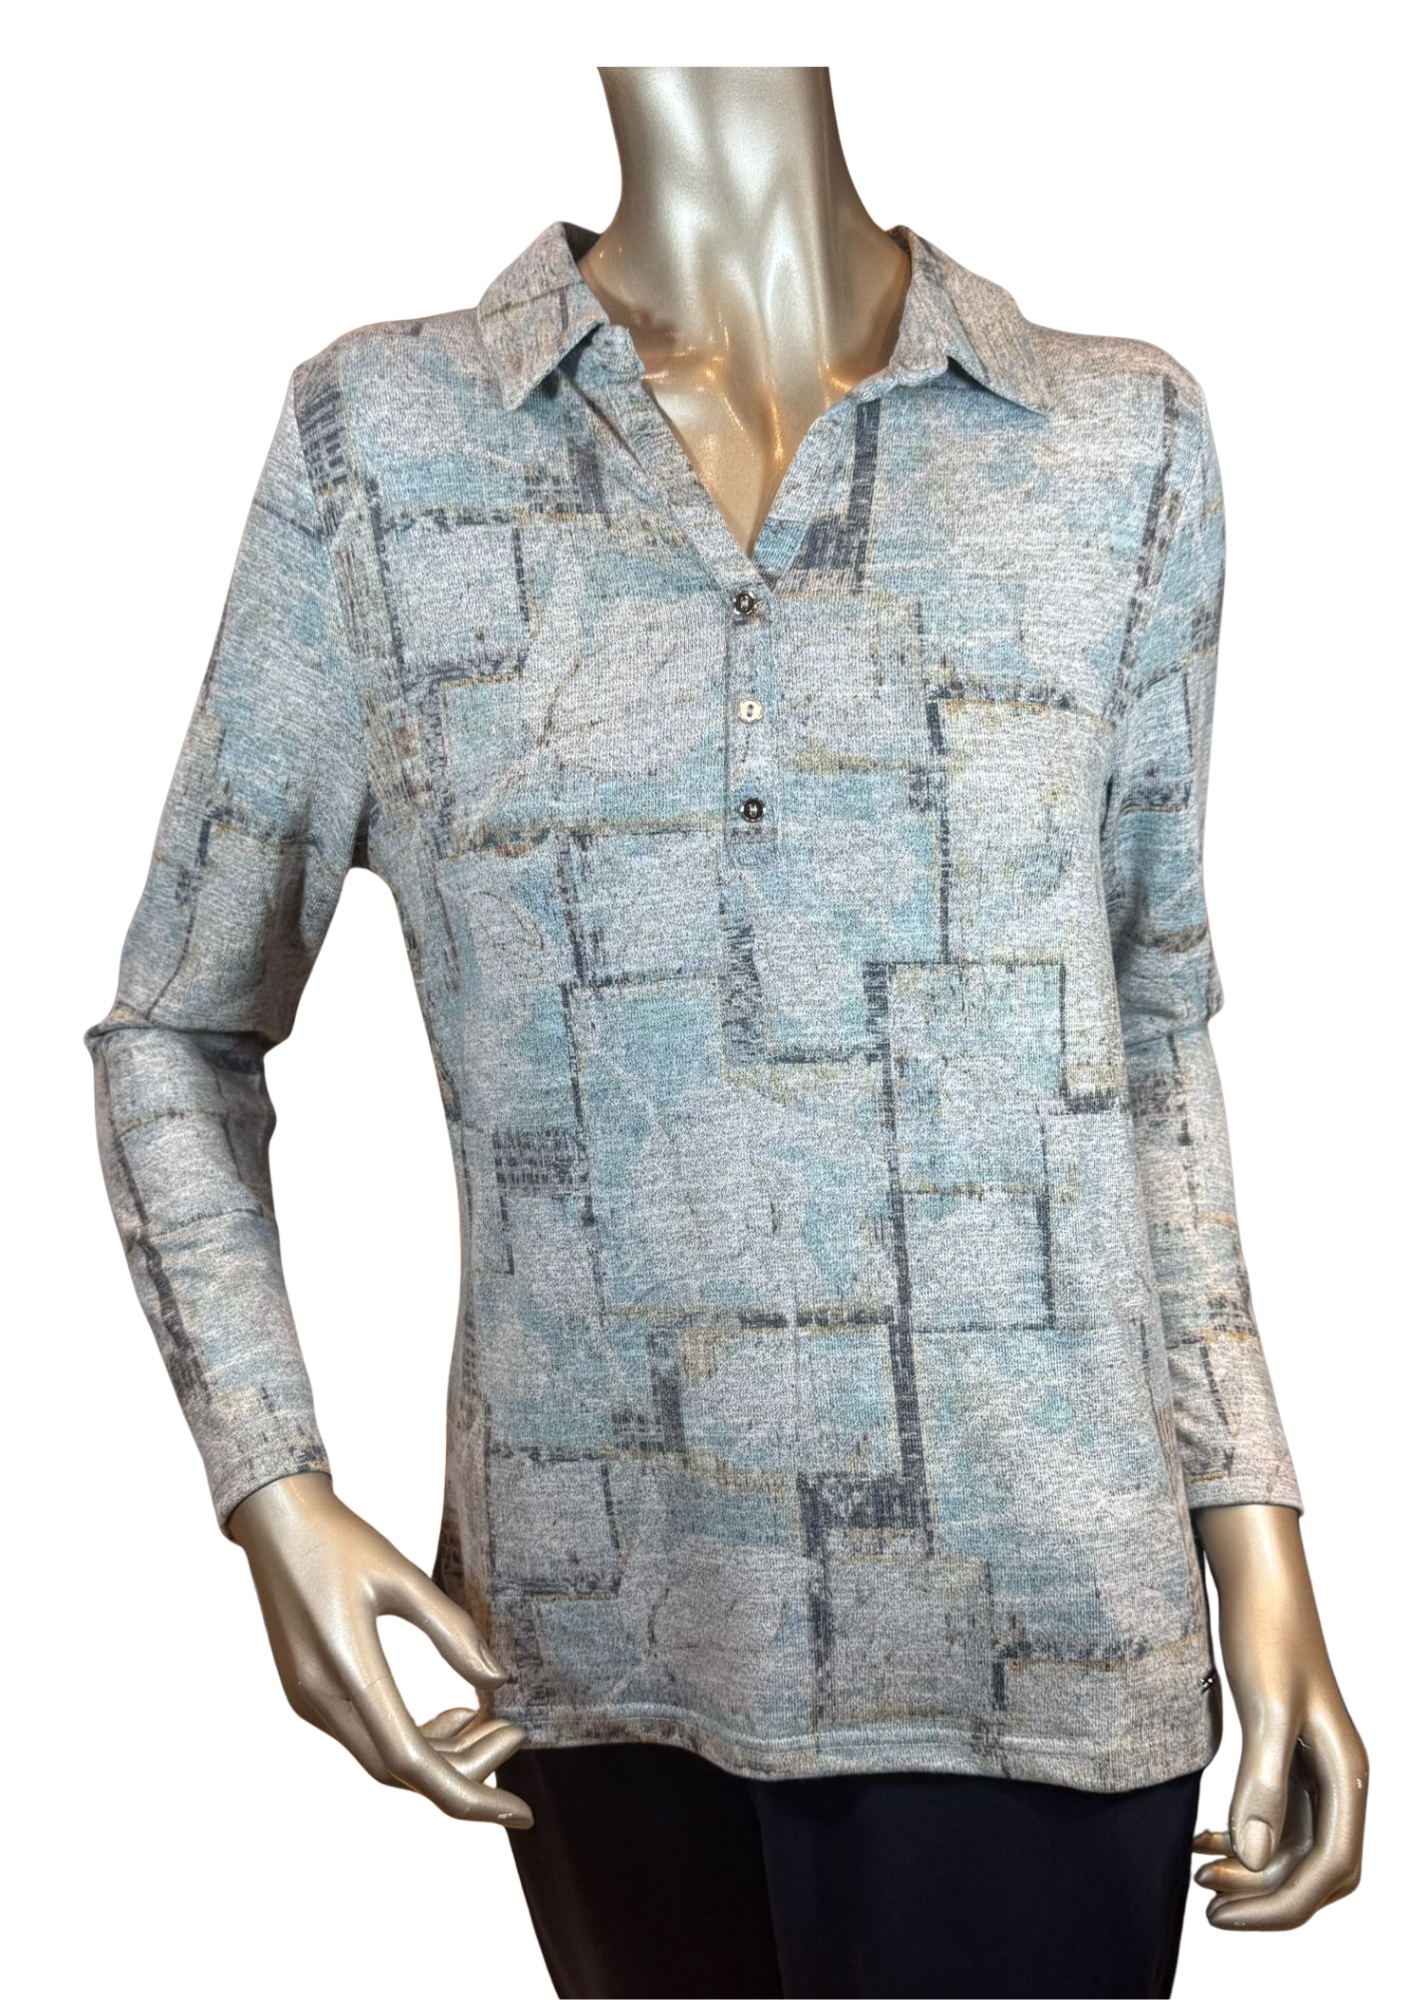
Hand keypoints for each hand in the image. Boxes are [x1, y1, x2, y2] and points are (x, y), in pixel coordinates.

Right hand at [227, 1471, 532, 1826]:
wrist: (275, 1519)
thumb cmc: (341, 1539)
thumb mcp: (403, 1575)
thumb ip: (452, 1631)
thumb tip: (497, 1682)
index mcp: (345, 1671)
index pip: (412, 1763)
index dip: (470, 1794)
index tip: (521, 1811)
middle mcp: (321, 1700)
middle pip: (401, 1771)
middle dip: (465, 1769)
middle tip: (515, 1736)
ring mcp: (311, 1700)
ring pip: (383, 1758)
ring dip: (441, 1752)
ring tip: (492, 1722)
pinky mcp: (311, 1692)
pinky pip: (368, 1736)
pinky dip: (415, 1735)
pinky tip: (453, 1711)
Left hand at [1190, 1504, 1365, 1927]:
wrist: (1257, 1581)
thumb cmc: (1268, 1632)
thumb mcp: (1265, 1707)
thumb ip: (1262, 1782)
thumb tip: (1255, 1859)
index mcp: (1347, 1772)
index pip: (1330, 1868)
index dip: (1279, 1905)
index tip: (1221, 1914)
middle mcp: (1337, 1778)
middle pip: (1316, 1869)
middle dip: (1266, 1896)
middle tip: (1204, 1898)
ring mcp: (1312, 1769)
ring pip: (1293, 1849)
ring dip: (1251, 1871)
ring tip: (1197, 1872)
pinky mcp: (1285, 1756)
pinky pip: (1274, 1819)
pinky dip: (1242, 1840)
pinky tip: (1202, 1841)